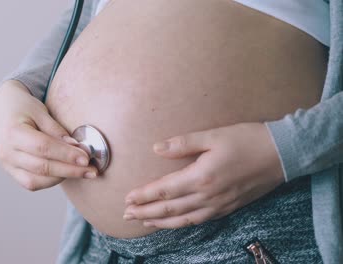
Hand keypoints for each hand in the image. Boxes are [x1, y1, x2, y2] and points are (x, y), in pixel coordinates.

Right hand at [0, 80, 98, 190]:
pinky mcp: (11, 171)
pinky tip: (66, 173)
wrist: (5, 108)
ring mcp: (6, 165)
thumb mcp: (41, 111)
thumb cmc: (24, 107)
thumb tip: (76, 148)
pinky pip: (32, 183)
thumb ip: (57, 131)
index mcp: (12, 133)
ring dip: (62, 177)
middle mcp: (6, 152)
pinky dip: (51, 181)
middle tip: (91, 170)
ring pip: (36, 180)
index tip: (86, 157)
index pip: (43, 147)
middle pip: (42, 166)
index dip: (66, 154)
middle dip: (70, 170)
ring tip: (82, 171)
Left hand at [123, 122, 284, 228]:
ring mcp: (218, 205)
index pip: (164, 189)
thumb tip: (156, 148)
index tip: (127, 198)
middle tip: (126, 214)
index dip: (144, 195)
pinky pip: (198, 221)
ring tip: (143, 221)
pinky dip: (181, 224)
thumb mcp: (213, 135)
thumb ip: (183, 144)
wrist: (282, 154)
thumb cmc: (247, 140)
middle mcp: (207, 196)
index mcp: (201, 177)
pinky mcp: (227, 207)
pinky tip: (173, 222)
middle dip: (145, 211)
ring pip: (182, 219)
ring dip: (160, 221)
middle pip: (169, 208)